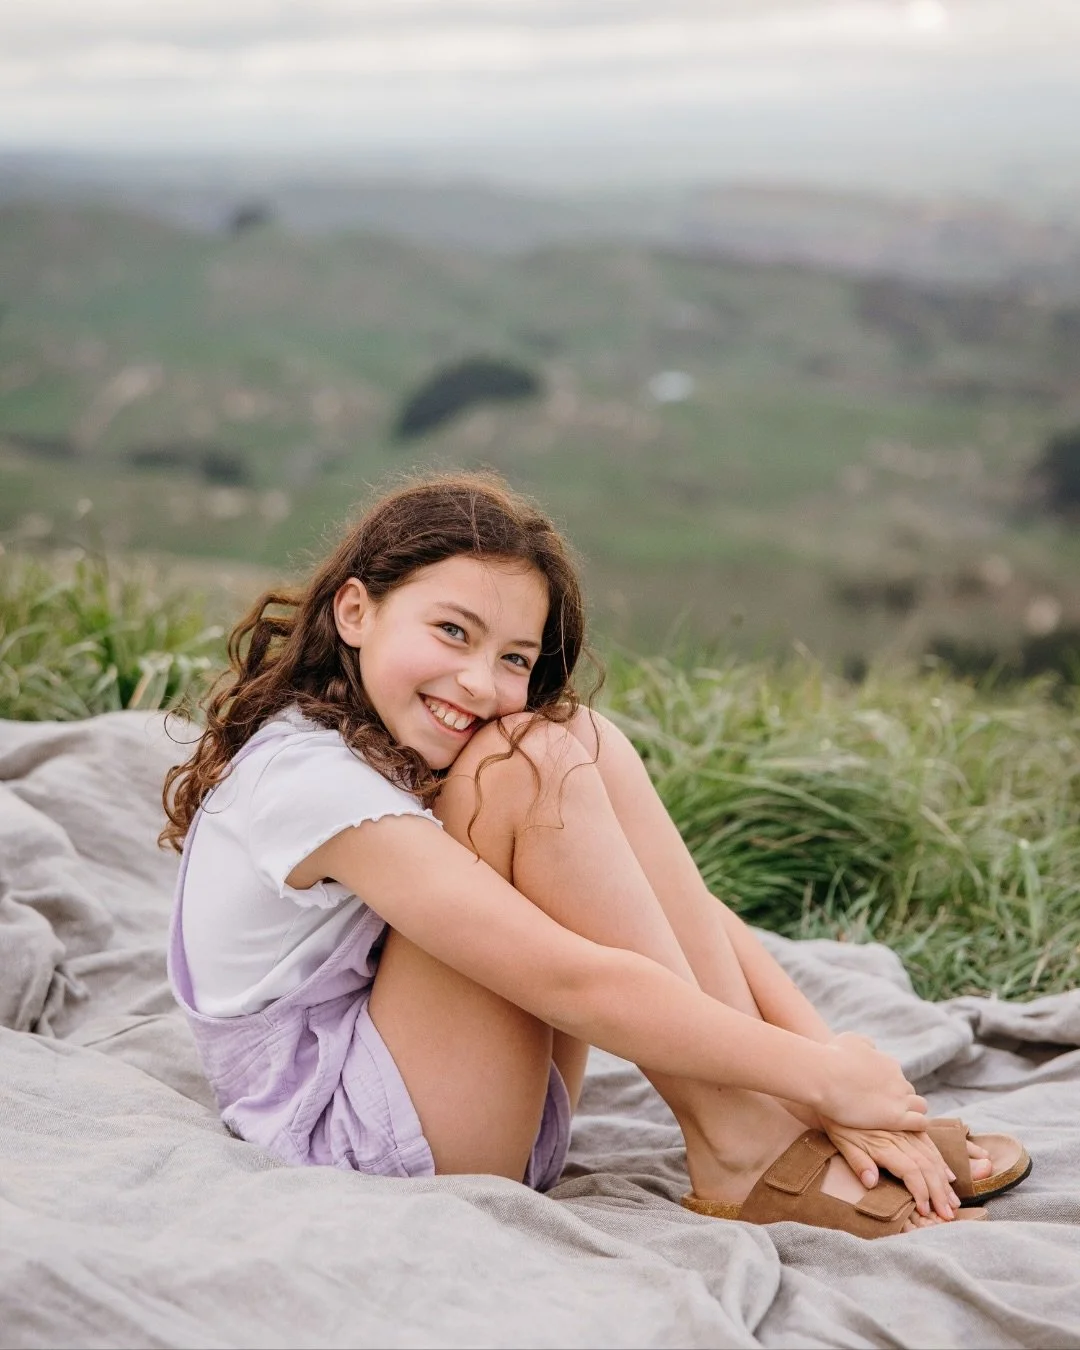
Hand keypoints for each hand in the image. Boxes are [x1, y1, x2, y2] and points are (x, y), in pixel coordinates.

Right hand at [817, 1032, 928, 1131]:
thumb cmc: (831, 1056)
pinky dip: (917, 1126)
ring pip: (920, 1106)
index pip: (896, 1077)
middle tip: (881, 1110)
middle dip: (899, 1100)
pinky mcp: (896, 1117)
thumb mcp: (850, 1040)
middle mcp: (897, 1079)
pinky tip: (905, 1131)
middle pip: (908, 1091)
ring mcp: (898, 1098)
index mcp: (888, 1063)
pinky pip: (920, 1122)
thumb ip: (865, 1044)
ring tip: (895, 1122)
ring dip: (912, 1113)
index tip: (874, 1095)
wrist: (824, 1075)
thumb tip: (872, 1049)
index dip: (887, 1087)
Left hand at [821, 1120, 961, 1220]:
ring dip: (944, 1179)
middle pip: (926, 1165)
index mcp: (883, 1143)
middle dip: (939, 1192)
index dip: (921, 1192)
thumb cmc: (836, 1118)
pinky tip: (948, 1173)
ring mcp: (905, 1126)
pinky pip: (929, 1140)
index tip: (926, 1210)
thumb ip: (858, 1162)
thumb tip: (871, 1183)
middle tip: (948, 1213)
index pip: (910, 1171)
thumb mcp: (841, 1140)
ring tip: (953, 1199)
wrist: (837, 1085)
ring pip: (932, 1154)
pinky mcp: (907, 1119)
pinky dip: (940, 1159)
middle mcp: (899, 1135)